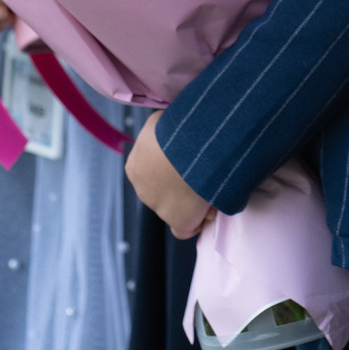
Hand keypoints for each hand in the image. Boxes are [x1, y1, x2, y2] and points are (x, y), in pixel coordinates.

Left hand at [126, 112, 214, 238]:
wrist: (187, 150)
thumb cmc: (176, 130)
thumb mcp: (161, 120)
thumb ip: (162, 130)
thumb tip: (172, 129)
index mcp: (135, 166)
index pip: (153, 172)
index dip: (174, 168)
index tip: (191, 160)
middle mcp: (143, 189)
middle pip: (166, 191)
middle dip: (185, 185)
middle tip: (205, 173)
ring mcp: (159, 208)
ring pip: (178, 208)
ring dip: (195, 200)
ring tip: (213, 186)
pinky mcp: (178, 221)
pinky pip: (185, 228)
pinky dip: (197, 221)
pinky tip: (208, 209)